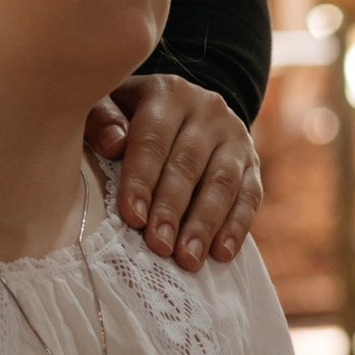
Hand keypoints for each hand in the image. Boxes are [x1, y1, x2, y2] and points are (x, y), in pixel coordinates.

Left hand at [87, 74, 261, 270]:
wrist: (184, 109)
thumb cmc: (132, 115)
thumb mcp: (111, 106)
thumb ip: (102, 121)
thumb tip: (113, 145)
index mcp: (168, 94)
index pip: (153, 139)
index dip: (142, 180)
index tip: (132, 217)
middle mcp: (207, 111)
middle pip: (188, 165)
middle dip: (172, 210)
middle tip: (158, 246)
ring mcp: (235, 137)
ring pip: (222, 183)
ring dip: (204, 225)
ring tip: (187, 259)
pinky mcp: (252, 163)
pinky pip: (249, 196)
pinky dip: (236, 227)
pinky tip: (221, 253)